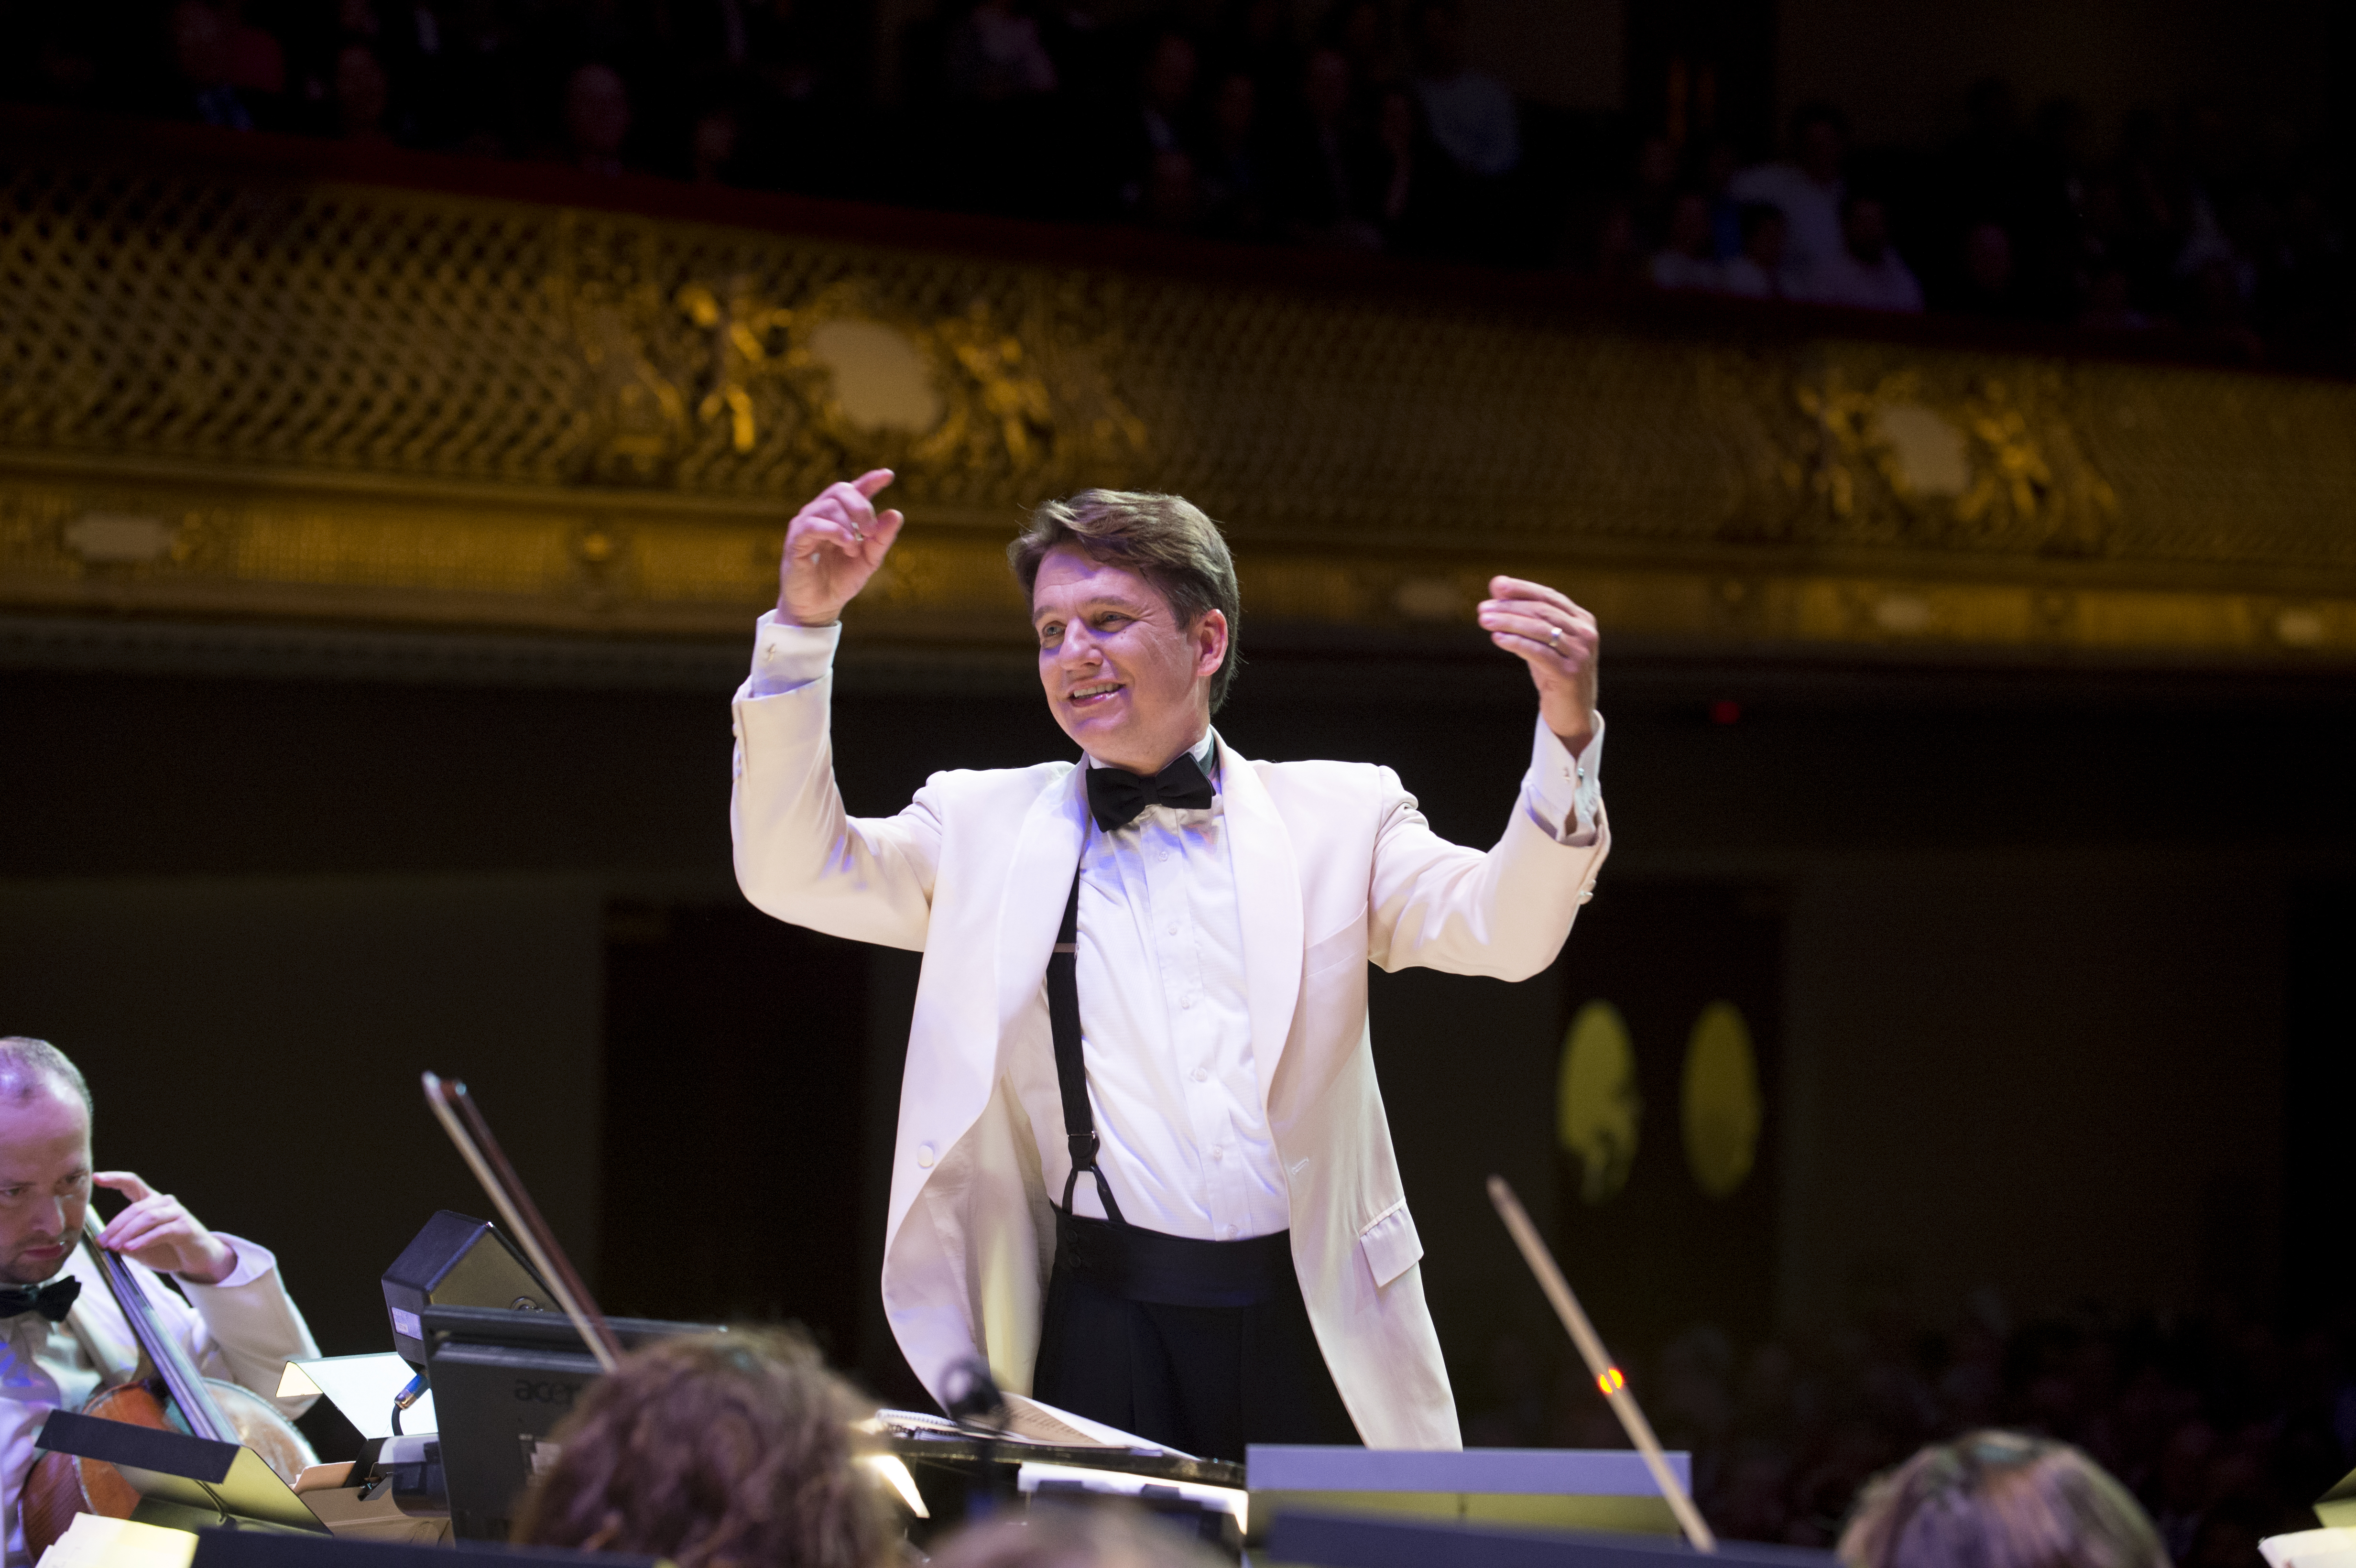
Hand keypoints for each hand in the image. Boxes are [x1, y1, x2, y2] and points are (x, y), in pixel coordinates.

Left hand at [93, 1173, 236, 1284]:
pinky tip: (131, 1248)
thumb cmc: (166, 1249)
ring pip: (148, 1217)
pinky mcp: (185, 1227)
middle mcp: (164, 1202)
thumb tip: (108, 1243)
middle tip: (102, 1242)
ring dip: (127, 1233)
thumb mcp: (140, 1246)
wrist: (197, 1259)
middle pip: (136, 1208)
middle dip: (116, 1226)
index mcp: (151, 1201)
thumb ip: (125, 1242)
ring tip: (114, 1247)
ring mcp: (177, 1213)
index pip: (132, 1183)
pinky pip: (161, 1231)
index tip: (97, 1177)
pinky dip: (144, 1240)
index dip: (115, 1178)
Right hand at [777, 469, 905, 626]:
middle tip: (870, 531)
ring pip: (828, 505)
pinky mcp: (796, 540)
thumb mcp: (869, 560)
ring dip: (848, 524)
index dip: (871, 480)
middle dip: (861, 506)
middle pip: (841, 490)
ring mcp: (806, 525)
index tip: (888, 475)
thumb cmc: (840, 580)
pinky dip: (834, 531)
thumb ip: (882, 538)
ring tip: (855, 547)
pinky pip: (813, 524)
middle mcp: (821, 514)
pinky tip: (847, 545)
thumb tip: (896, 513)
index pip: (855, 489)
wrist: (819, 606)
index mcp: (841, 516)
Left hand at [1478, 576, 1599, 751]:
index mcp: (1582, 620)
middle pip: (1542, 611)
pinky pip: (1538, 652)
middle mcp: (1585, 633)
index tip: (1496, 585)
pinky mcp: (1570, 673)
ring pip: (1539, 629)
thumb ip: (1523, 618)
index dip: (1522, 589)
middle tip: (1483, 608)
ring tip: (1484, 620)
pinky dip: (1516, 643)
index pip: (1548, 596)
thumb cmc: (1553, 674)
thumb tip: (1496, 587)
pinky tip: (1498, 638)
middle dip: (1510, 607)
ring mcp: (1580, 653)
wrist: (1572, 715)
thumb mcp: (1541, 643)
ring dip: (1508, 622)